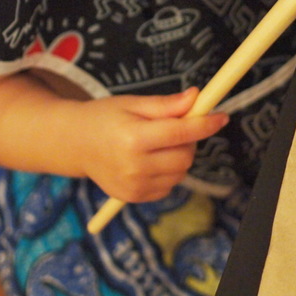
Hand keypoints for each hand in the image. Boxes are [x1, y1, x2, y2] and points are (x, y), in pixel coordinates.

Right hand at [73, 88, 227, 202]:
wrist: (74, 145)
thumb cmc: (104, 118)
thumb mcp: (132, 103)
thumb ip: (165, 104)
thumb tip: (196, 97)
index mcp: (133, 138)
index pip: (180, 133)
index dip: (205, 124)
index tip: (221, 117)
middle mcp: (133, 167)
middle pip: (185, 156)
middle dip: (190, 140)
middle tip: (175, 127)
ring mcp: (133, 186)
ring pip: (180, 172)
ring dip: (180, 156)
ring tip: (159, 143)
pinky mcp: (134, 198)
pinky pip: (169, 186)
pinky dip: (169, 172)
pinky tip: (151, 160)